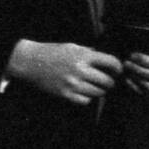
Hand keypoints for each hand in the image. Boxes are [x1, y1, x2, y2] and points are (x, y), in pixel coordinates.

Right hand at [6, 40, 121, 105]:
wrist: (30, 62)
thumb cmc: (52, 52)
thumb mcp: (73, 47)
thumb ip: (90, 53)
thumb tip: (106, 60)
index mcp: (83, 56)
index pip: (111, 62)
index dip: (118, 67)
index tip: (118, 70)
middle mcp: (80, 70)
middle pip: (108, 81)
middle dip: (111, 82)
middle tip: (109, 81)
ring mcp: (72, 84)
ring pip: (99, 93)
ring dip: (101, 91)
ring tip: (97, 86)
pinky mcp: (65, 95)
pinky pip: (86, 101)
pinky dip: (88, 98)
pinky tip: (85, 92)